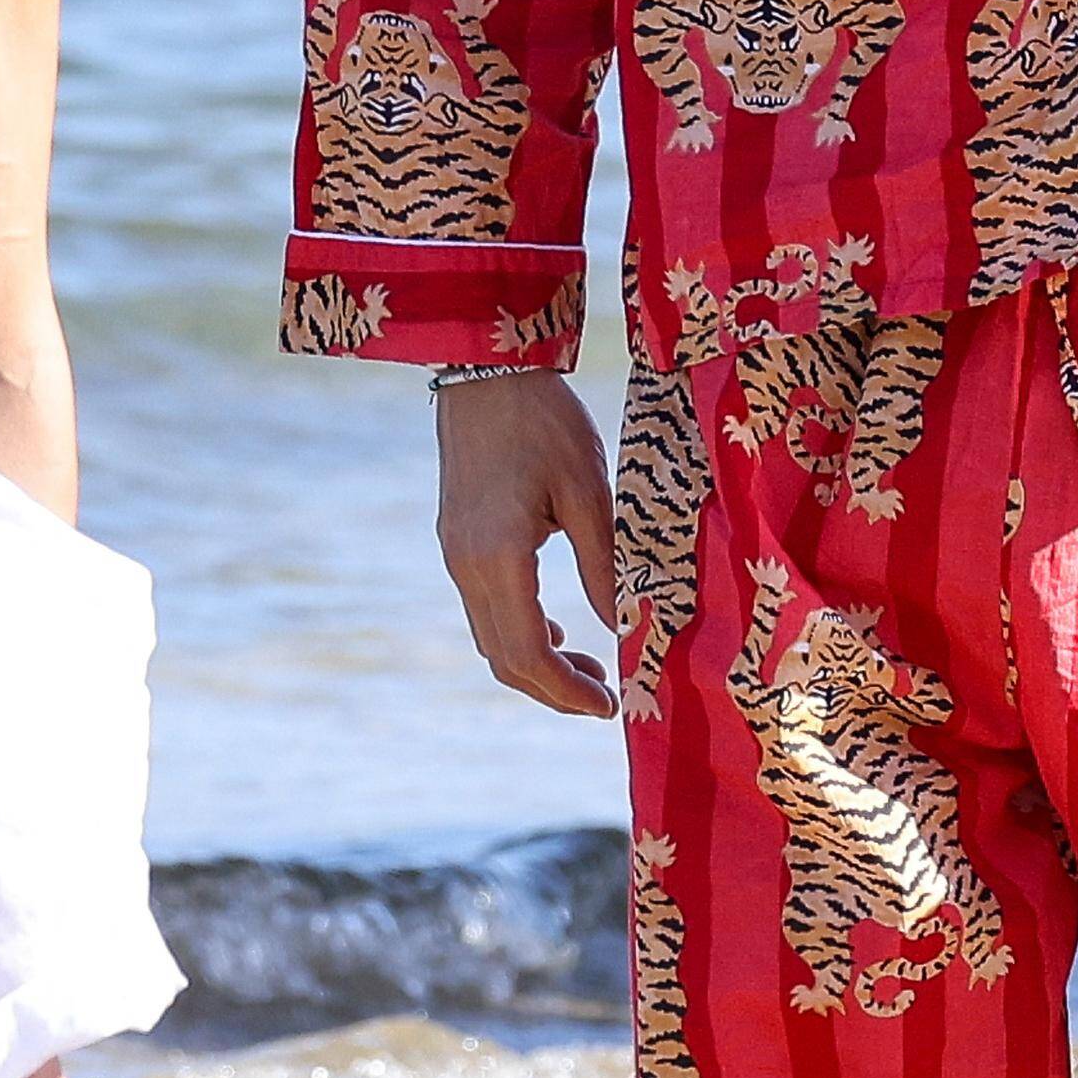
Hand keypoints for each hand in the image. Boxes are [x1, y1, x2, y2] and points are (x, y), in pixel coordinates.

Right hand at [436, 370, 618, 717]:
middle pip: (504, 658)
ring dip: (537, 664)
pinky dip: (520, 633)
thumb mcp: (590, 493)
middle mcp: (466, 565)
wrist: (486, 370)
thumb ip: (603, 567)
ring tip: (591, 668)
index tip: (609, 707)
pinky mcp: (456, 542)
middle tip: (606, 697)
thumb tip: (622, 628)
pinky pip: (484, 609)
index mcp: (498, 555)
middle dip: (554, 689)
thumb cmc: (545, 421)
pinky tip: (559, 630)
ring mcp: (454, 555)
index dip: (567, 690)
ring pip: (491, 638)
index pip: (528, 652)